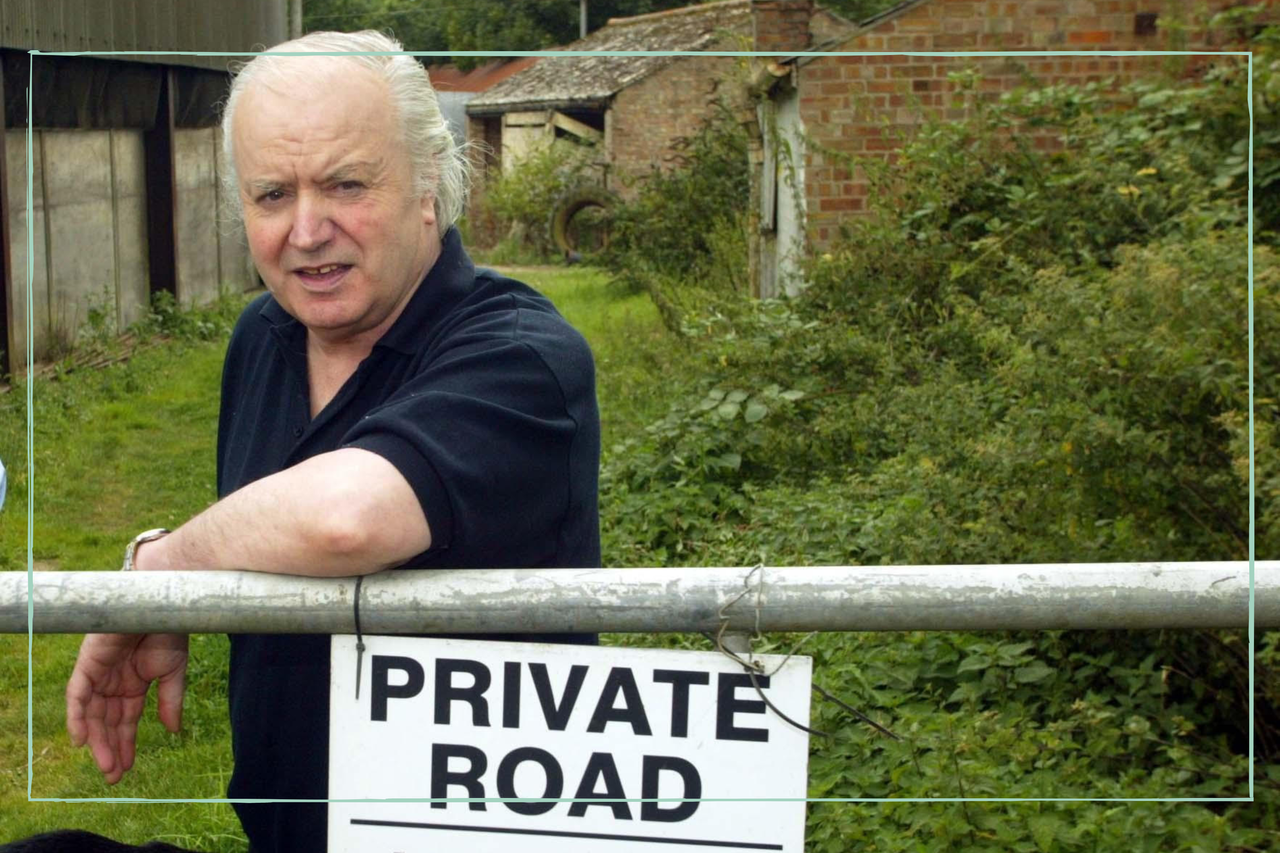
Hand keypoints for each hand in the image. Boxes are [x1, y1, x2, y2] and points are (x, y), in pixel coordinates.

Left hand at [65, 632, 188, 783]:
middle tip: (114, 774)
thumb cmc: (170, 633)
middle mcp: (112, 682)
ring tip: (106, 765)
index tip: (127, 767)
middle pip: (106, 721)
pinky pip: (77, 696)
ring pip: (92, 714)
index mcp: (133, 684)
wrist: (163, 606)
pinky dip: (77, 718)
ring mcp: (98, 674)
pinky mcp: (87, 664)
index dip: (125, 743)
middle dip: (110, 748)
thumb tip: (173, 731)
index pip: (125, 720)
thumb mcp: (174, 673)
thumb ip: (170, 702)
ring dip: (96, 740)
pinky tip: (82, 740)